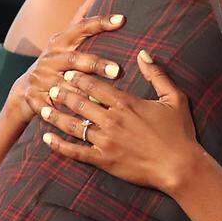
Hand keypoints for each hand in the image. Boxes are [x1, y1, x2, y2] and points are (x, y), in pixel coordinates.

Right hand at [7, 0, 122, 124]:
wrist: (23, 92)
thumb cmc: (55, 62)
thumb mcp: (65, 40)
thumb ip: (82, 18)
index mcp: (60, 42)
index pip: (82, 27)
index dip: (100, 22)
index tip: (121, 19)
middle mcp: (50, 58)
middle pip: (75, 60)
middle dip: (96, 65)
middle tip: (118, 70)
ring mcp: (41, 79)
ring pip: (66, 85)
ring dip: (84, 92)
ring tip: (104, 98)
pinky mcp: (36, 99)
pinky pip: (54, 107)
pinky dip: (65, 113)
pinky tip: (82, 120)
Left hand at [40, 53, 203, 194]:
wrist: (180, 167)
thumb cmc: (179, 132)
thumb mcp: (174, 98)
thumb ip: (157, 74)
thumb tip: (144, 53)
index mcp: (126, 103)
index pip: (95, 85)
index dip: (79, 78)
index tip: (68, 73)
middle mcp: (111, 119)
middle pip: (79, 102)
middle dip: (62, 94)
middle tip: (50, 87)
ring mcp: (105, 141)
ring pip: (73, 125)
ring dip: (55, 116)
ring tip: (42, 109)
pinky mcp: (103, 160)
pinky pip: (75, 151)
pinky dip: (59, 145)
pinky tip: (47, 139)